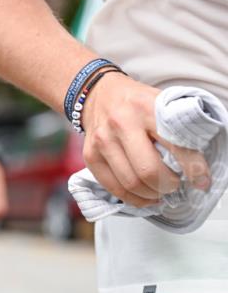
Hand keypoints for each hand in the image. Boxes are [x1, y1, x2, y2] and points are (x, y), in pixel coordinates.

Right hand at [81, 74, 210, 207]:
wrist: (99, 94)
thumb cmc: (136, 102)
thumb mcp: (161, 104)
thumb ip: (177, 130)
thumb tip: (196, 168)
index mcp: (146, 108)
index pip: (174, 146)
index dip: (193, 169)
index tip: (201, 181)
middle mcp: (121, 124)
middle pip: (148, 170)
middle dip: (169, 185)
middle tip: (176, 185)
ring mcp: (102, 141)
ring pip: (130, 183)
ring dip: (152, 194)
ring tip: (161, 192)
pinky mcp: (90, 155)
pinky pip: (113, 187)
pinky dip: (133, 198)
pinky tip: (145, 196)